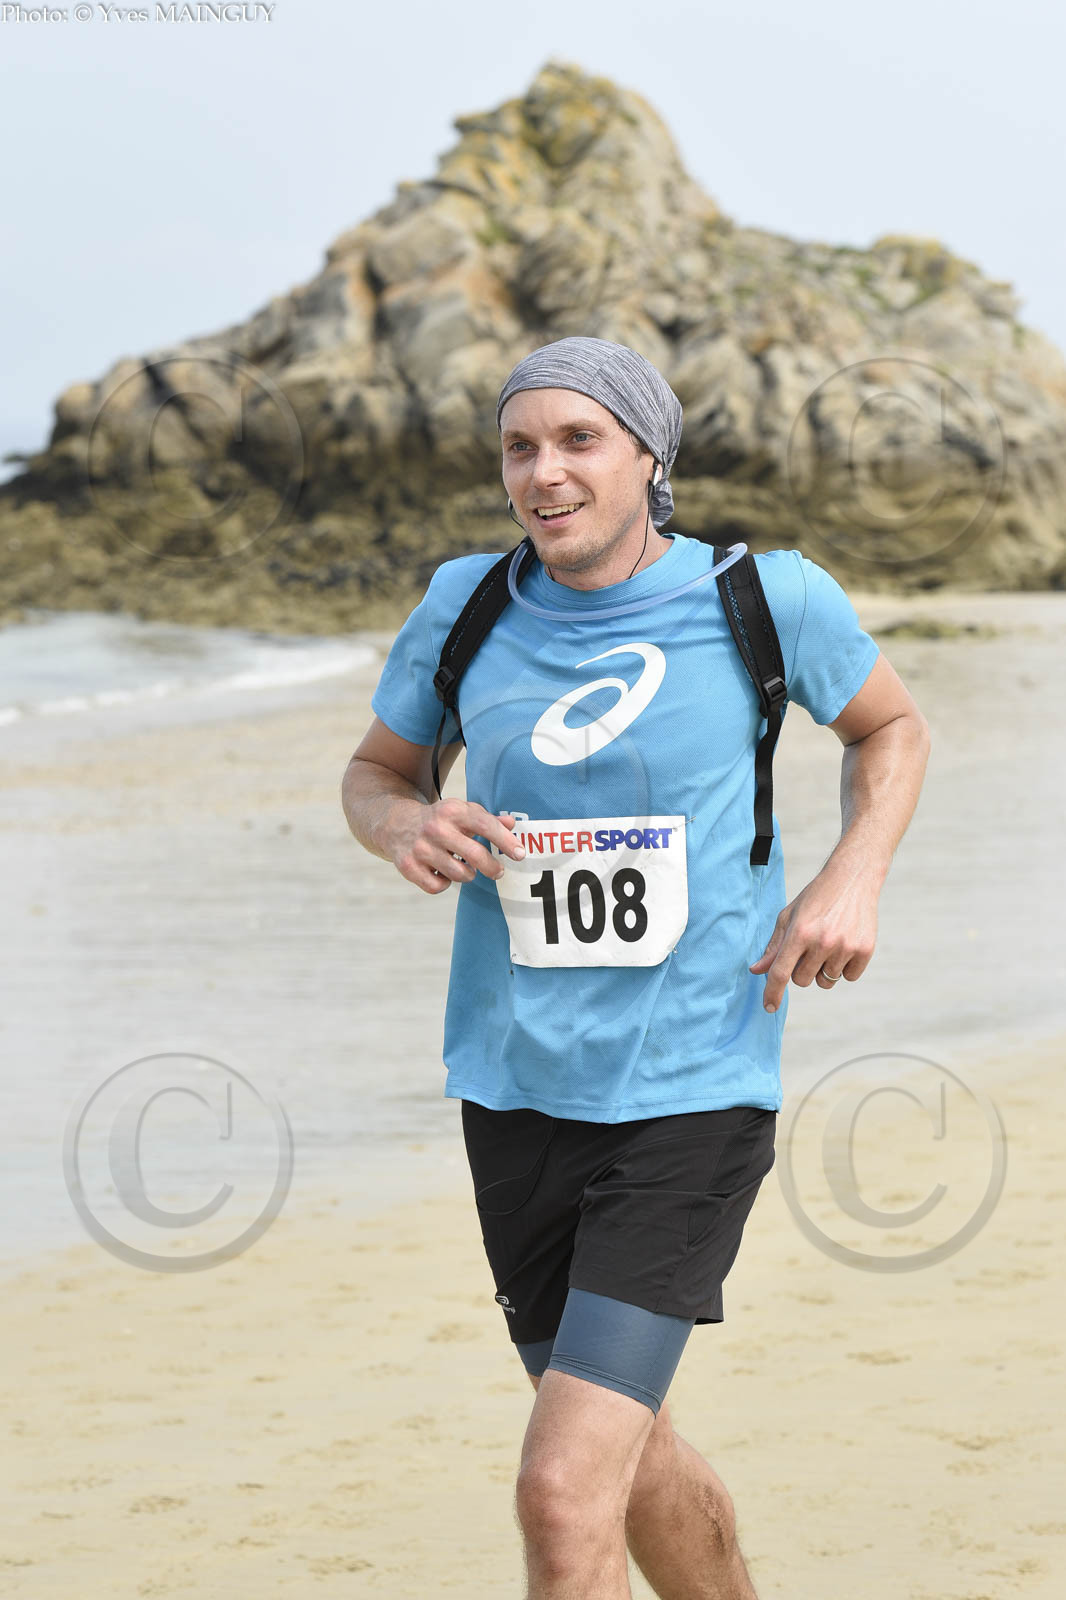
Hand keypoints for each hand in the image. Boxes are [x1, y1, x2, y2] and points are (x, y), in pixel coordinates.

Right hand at [390, 799, 525, 895]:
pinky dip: (444, 883)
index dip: (505, 841)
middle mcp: (436, 829)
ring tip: (465, 867)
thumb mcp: (461, 812)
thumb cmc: (439, 819)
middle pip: (475, 855)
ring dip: (468, 875)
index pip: (485, 825)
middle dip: (492, 867)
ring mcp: (420, 849)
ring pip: (459, 875)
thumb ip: (488, 819)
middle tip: (498, 871)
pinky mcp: (409, 867)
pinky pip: (437, 887)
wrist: (396, 823)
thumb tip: (512, 824)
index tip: (520, 854)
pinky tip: (442, 873)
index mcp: (452, 811)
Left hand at [748, 858, 878, 1011]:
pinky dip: (845, 967)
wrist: (852, 879)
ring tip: (828, 943)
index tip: (769, 1007)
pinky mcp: (865, 950)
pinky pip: (848, 977)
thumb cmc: (815, 898)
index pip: (780, 972)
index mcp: (799, 932)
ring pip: (826, 981)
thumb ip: (773, 946)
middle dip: (801, 970)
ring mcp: (845, 947)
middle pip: (802, 980)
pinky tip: (845, 944)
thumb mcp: (789, 916)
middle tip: (808, 948)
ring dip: (823, 970)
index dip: (772, 993)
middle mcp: (822, 942)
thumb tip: (756, 971)